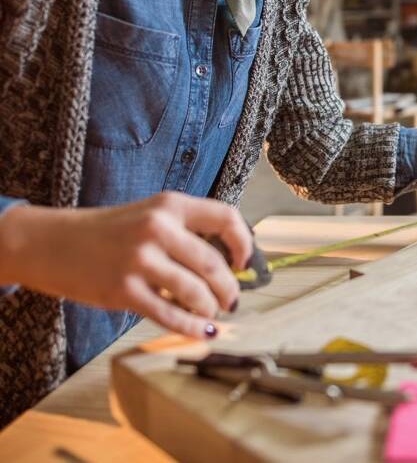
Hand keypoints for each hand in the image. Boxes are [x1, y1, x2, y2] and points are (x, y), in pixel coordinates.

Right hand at [0, 192, 252, 338]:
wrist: (54, 243)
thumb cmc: (110, 232)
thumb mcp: (151, 215)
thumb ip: (186, 232)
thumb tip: (228, 263)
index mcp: (170, 205)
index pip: (225, 217)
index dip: (243, 242)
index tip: (244, 262)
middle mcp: (158, 228)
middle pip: (213, 263)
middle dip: (229, 287)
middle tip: (232, 299)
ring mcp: (140, 260)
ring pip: (195, 291)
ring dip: (211, 308)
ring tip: (213, 313)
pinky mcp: (123, 290)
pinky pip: (169, 314)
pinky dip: (191, 326)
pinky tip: (203, 331)